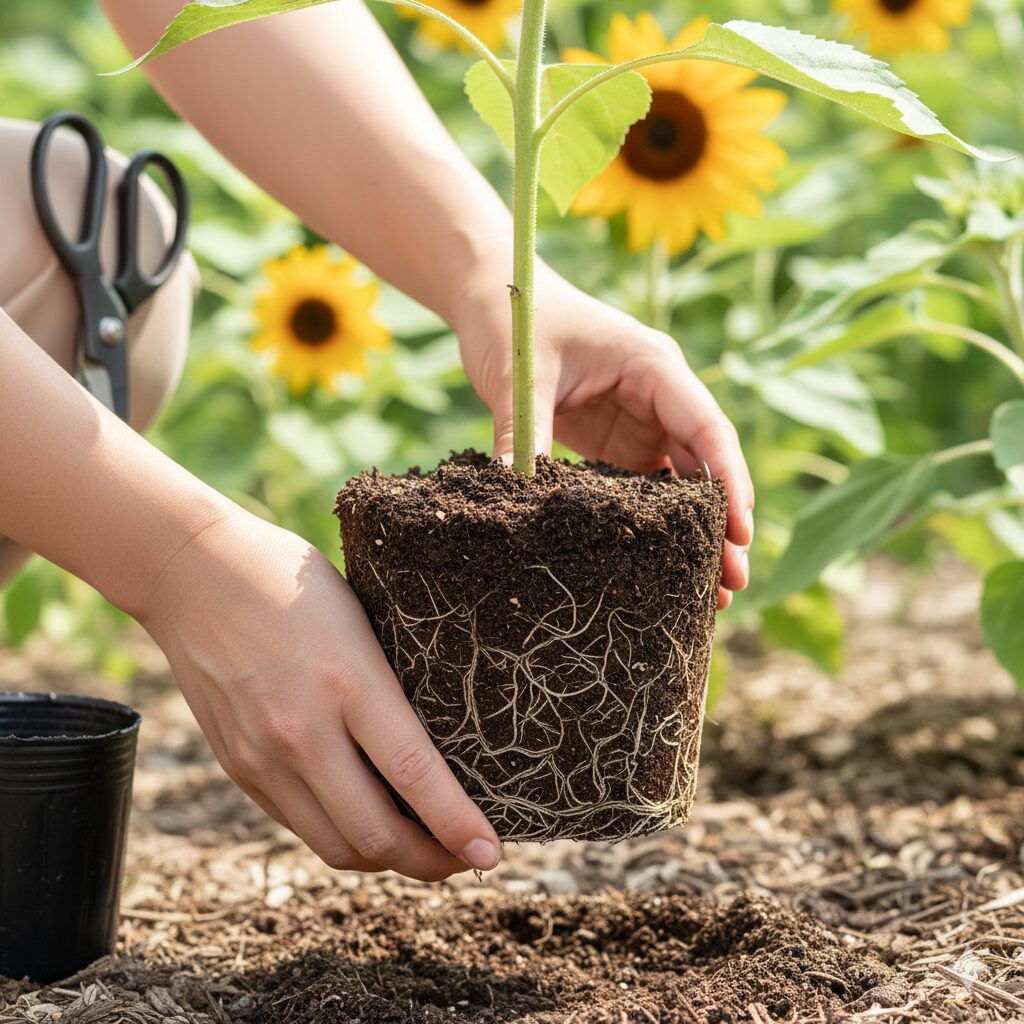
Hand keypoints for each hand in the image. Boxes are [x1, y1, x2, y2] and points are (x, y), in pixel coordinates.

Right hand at [138, 508, 501, 879]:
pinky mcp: (237, 767)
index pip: (415, 773)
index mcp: (348, 680)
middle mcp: (302, 731)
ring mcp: (262, 756)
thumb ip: (387, 687)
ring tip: (421, 848)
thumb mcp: (361, 619)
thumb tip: (434, 748)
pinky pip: (299, 825)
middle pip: (376, 834)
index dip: (458, 825)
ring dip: (386, 860)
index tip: (490, 853)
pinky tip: (366, 820)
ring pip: (335, 845)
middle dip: (431, 862)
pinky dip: (341, 836)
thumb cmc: (291, 580)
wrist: (191, 572)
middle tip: (464, 855)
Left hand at [455, 266, 752, 609]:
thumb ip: (521, 434)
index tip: (740, 534)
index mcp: (652, 366)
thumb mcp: (519, 375)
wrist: (497, 293)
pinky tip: (663, 564)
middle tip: (732, 583)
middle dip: (721, 523)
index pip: (705, 427)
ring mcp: (641, 419)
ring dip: (695, 531)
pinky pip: (646, 486)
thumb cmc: (515, 319)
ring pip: (681, 482)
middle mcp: (659, 395)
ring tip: (708, 591)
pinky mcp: (617, 440)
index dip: (728, 482)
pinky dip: (659, 524)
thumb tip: (510, 499)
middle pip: (703, 465)